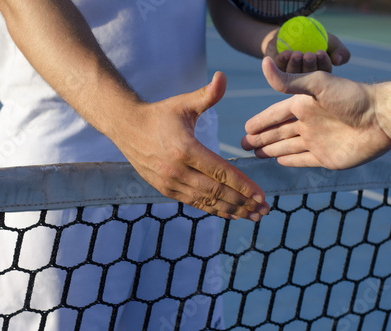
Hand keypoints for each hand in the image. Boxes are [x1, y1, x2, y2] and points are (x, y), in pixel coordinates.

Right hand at [110, 72, 269, 220]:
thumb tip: (223, 77)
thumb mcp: (182, 103)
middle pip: (217, 192)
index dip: (243, 186)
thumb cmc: (159, 114)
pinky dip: (213, 210)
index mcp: (185, 149)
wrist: (126, 128)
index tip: (262, 196)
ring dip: (232, 210)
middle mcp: (177, 170)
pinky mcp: (165, 189)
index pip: (220, 172)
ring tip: (253, 216)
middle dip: (243, 203)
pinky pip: (193, 203)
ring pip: (206, 201)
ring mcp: (170, 183)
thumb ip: (206, 95)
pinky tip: (230, 214)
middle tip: (264, 210)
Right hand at [241, 57, 390, 169]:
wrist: (381, 118)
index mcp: (303, 106)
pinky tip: (280, 161)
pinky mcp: (326, 158)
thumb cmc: (350, 97)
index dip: (260, 122)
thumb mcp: (317, 84)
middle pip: (278, 133)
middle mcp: (308, 124)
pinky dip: (290, 161)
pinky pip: (303, 160)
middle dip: (261, 138)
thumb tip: (264, 62)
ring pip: (287, 147)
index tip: (245, 128)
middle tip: (244, 144)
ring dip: (271, 149)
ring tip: (256, 154)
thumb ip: (288, 81)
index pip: (275, 115)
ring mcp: (316, 142)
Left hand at [265, 30, 350, 72]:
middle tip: (308, 55)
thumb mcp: (330, 41)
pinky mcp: (275, 72)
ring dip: (294, 65)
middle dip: (308, 67)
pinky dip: (282, 62)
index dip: (323, 64)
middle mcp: (304, 81)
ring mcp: (289, 78)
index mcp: (320, 76)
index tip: (320, 52)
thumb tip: (338, 60)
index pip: (324, 75)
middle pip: (307, 79)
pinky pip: (278, 70)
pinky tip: (286, 54)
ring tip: (296, 53)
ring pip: (292, 77)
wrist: (291, 32)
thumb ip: (339, 50)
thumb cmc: (313, 38)